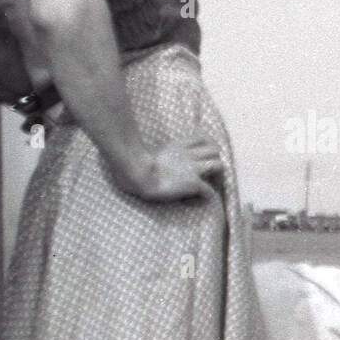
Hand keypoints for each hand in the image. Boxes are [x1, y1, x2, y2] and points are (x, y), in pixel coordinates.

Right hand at [107, 134, 224, 202]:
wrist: (136, 172)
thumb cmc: (130, 163)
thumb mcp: (140, 150)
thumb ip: (140, 150)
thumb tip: (119, 151)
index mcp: (177, 146)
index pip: (202, 137)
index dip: (206, 146)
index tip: (202, 155)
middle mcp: (189, 155)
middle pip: (215, 149)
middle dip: (214, 160)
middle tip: (208, 172)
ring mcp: (193, 169)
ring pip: (219, 165)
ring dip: (216, 176)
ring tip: (208, 185)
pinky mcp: (194, 184)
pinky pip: (210, 192)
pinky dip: (207, 197)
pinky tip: (196, 201)